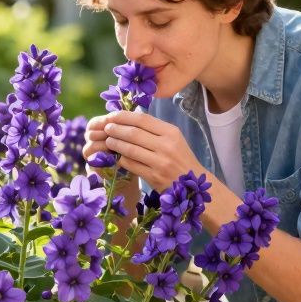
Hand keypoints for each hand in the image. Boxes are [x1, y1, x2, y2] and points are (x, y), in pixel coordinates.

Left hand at [83, 111, 204, 189]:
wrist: (193, 186)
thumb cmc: (180, 159)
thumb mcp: (174, 139)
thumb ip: (154, 130)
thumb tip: (129, 118)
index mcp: (171, 132)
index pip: (142, 119)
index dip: (123, 116)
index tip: (112, 116)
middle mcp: (166, 146)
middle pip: (133, 133)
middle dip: (116, 129)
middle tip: (106, 128)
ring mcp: (160, 162)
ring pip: (130, 149)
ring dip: (115, 144)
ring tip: (109, 141)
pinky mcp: (153, 177)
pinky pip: (131, 165)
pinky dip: (122, 159)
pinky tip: (118, 157)